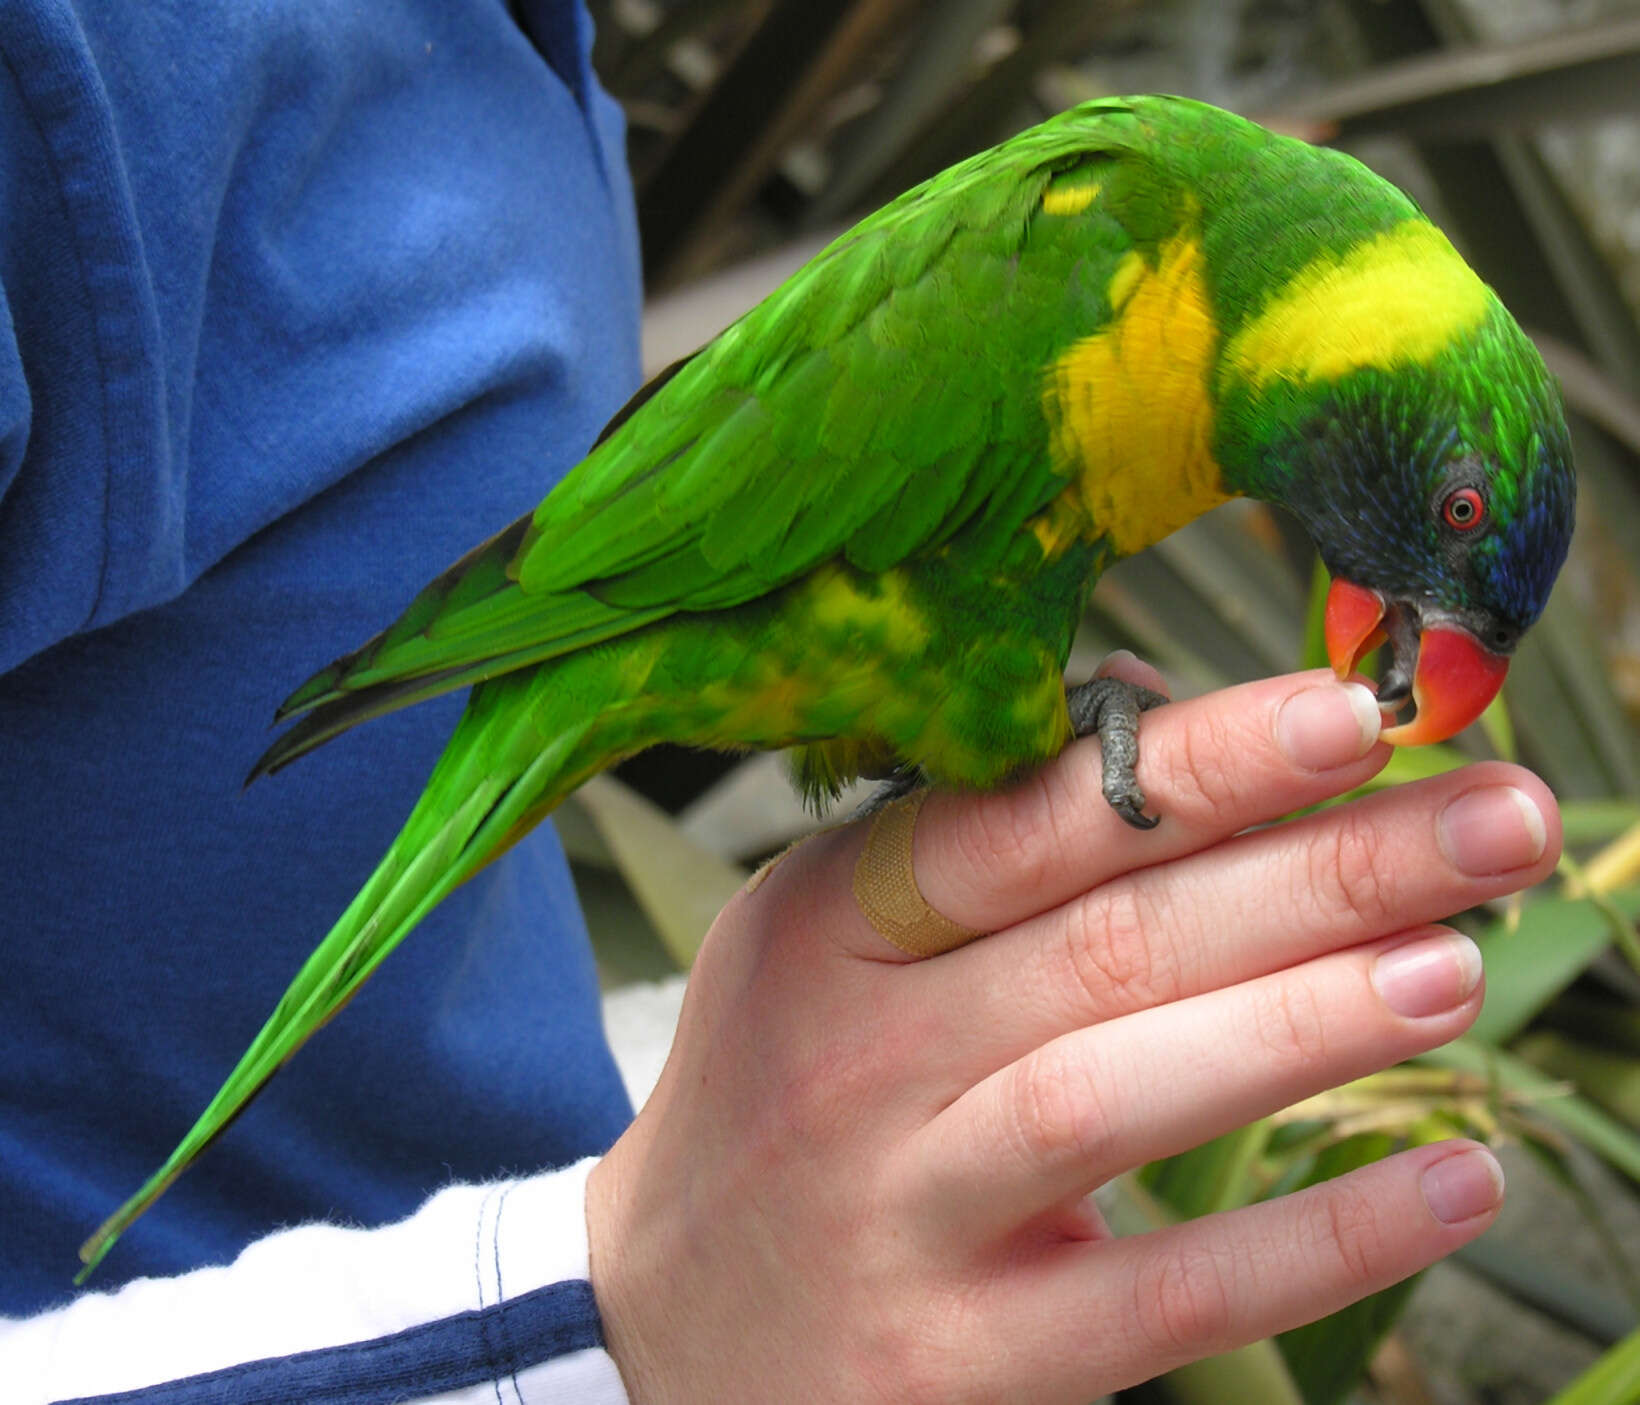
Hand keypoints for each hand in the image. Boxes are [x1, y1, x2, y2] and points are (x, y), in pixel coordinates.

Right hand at [586, 663, 1557, 1402]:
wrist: (660, 1323)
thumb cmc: (781, 1089)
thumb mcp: (823, 940)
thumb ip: (972, 843)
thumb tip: (1164, 725)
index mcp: (832, 925)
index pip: (1023, 825)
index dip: (1194, 767)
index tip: (1350, 716)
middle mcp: (858, 1058)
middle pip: (1107, 945)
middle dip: (1316, 874)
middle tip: (1494, 820)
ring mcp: (904, 1213)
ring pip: (1118, 1098)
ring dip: (1305, 1026)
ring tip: (1460, 963)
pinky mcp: (958, 1360)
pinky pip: (1157, 1300)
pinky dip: (1311, 1243)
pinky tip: (1446, 1184)